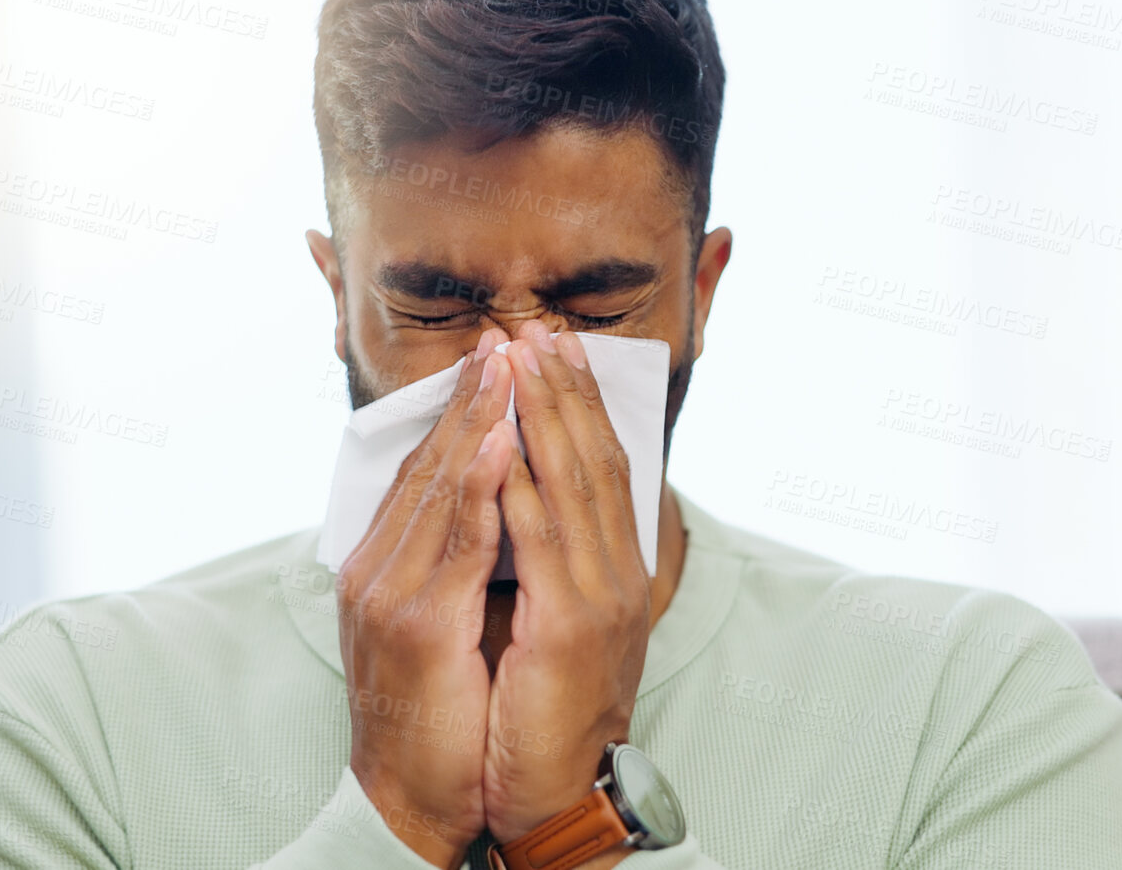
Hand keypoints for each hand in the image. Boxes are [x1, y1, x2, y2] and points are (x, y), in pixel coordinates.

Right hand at [337, 328, 517, 869]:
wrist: (410, 799)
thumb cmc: (438, 719)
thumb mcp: (444, 626)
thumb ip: (459, 566)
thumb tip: (497, 514)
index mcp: (386, 564)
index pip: (429, 469)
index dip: (466, 410)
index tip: (502, 356)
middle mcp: (378, 567)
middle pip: (430, 461)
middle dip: (474, 395)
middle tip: (509, 333)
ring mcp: (390, 592)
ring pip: (439, 486)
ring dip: (478, 418)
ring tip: (510, 361)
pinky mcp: (415, 624)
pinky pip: (454, 542)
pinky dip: (479, 486)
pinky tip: (502, 442)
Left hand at [483, 321, 652, 842]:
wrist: (553, 794)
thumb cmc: (539, 715)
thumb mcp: (550, 624)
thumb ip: (543, 562)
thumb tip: (517, 500)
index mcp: (612, 570)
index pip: (600, 465)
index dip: (578, 402)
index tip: (552, 345)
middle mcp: (618, 574)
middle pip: (595, 458)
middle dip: (563, 389)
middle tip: (537, 326)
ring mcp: (601, 599)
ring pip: (574, 484)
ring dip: (545, 416)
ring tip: (521, 358)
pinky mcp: (571, 629)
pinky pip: (543, 540)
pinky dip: (523, 485)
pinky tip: (503, 442)